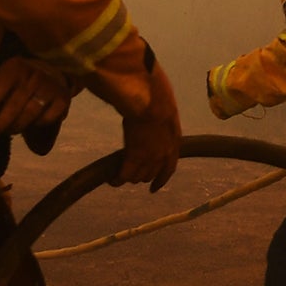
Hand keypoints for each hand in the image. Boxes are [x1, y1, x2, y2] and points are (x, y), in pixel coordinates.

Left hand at [0, 56, 73, 139]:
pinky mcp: (63, 98)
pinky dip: (35, 125)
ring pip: (30, 114)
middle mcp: (35, 74)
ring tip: (6, 132)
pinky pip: (46, 119)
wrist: (50, 72)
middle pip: (14, 105)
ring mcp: (51, 86)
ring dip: (15, 127)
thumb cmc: (18, 81)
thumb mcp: (3, 79)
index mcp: (15, 67)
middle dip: (0, 123)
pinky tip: (29, 124)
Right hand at [115, 63, 180, 191]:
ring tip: (118, 176)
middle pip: (150, 174)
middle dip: (141, 175)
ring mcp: (150, 158)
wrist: (150, 101)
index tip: (154, 188)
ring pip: (137, 177)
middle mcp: (164, 155)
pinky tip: (111, 179)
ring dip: (128, 177)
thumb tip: (153, 118)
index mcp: (174, 144)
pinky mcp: (135, 158)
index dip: (161, 179)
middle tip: (129, 171)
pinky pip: (124, 176)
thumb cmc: (158, 97)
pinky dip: (117, 179)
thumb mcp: (166, 112)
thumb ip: (162, 122)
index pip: (169, 169)